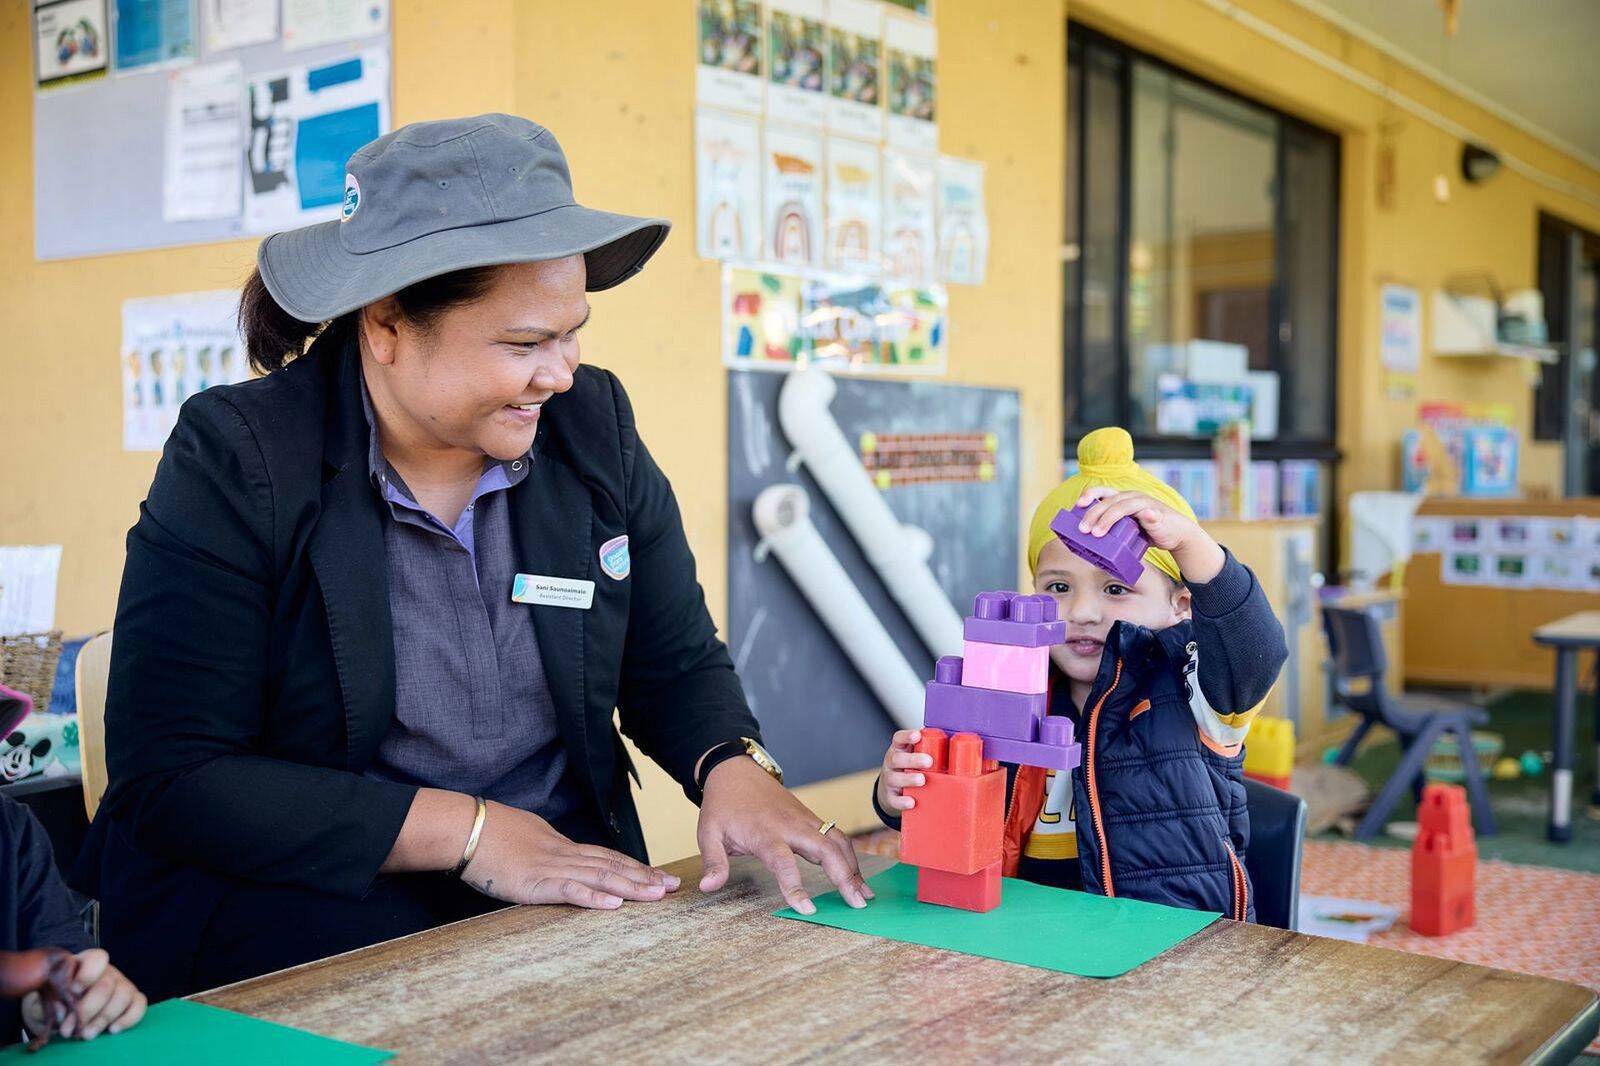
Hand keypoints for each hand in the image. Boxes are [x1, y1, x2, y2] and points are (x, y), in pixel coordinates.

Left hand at [22, 949, 146, 1040]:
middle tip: (73, 1028)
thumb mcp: (50, 994)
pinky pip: (140, 1005)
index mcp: (87, 963)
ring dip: (104, 1018)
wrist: (67, 1009)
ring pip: (124, 995)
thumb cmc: (58, 998)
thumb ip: (54, 998)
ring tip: (86, 1035)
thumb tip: (63, 1012)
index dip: (88, 974)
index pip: (97, 958)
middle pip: (107, 985)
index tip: (73, 990)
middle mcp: (108, 972)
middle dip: (89, 1009)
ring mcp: (123, 984)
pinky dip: (128, 1019)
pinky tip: (112, 1030)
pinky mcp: (133, 999)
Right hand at [461, 802, 679, 909]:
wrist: (467, 828)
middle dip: (645, 877)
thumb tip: (558, 860)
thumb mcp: (527, 840)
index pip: (607, 857)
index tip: (659, 874)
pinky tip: (615, 905)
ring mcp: (552, 869)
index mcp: (562, 847)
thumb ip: (547, 851)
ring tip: (657, 895)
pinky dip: (594, 898)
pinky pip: (570, 891)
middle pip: (613, 866)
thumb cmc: (491, 834)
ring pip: (600, 877)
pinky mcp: (535, 883)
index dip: (635, 866)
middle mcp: (564, 856)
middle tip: (673, 887)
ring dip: (631, 887)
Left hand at [696, 756, 872, 915]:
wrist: (736, 772)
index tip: (808, 909)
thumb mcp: (708, 832)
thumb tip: (709, 887)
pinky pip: (836, 836)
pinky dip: (849, 856)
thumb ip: (713, 861)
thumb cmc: (723, 805)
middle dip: (843, 876)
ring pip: (837, 841)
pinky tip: (855, 876)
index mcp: (764, 832)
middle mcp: (790, 825)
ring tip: (864, 894)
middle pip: (824, 849)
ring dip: (853, 866)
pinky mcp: (810, 818)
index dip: (795, 886)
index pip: (783, 862)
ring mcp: (804, 820)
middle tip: (857, 904)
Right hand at [875, 728, 930, 812]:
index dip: (906, 736)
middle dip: (913, 760)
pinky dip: (902, 801)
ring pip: (894, 778)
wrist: (889, 788)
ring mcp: (889, 780)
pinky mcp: (890, 796)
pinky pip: (894, 799)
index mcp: (899, 750)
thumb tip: (960, 741)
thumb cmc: (908, 767)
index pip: (899, 739)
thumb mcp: (913, 753)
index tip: (917, 735)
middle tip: (929, 761)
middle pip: (897, 759)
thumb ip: (929, 746)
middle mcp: (891, 763)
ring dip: (908, 779)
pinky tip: (912, 802)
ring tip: (922, 780)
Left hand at [1076, 487, 1223, 581]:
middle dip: (1093, 514)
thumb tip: (1086, 539)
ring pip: (1124, 507)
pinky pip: (1153, 514)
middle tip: (1083, 530)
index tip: (1077, 504)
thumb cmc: (1148, 532)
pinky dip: (1149, 515)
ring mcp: (1146, 505)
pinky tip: (1147, 517)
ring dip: (1109, 519)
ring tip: (1097, 533)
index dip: (1090, 495)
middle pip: (1109, 501)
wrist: (1177, 536)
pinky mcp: (1159, 516)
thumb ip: (1111, 529)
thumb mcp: (1127, 529)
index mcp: (1123, 499)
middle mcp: (1133, 498)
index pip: (1104, 491)